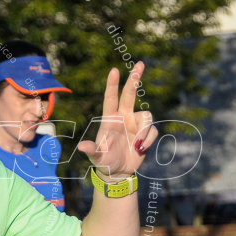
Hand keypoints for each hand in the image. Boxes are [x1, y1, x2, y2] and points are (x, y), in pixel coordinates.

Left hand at [76, 62, 157, 180]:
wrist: (118, 172)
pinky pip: (153, 131)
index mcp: (110, 119)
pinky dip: (148, 140)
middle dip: (135, 78)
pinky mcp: (146, 133)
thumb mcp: (97, 156)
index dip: (113, 84)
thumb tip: (81, 147)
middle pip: (130, 94)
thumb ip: (92, 150)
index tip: (114, 70)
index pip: (111, 98)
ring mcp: (135, 124)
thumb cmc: (104, 162)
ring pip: (147, 116)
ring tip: (137, 145)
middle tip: (140, 63)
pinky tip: (141, 149)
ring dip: (144, 131)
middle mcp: (124, 117)